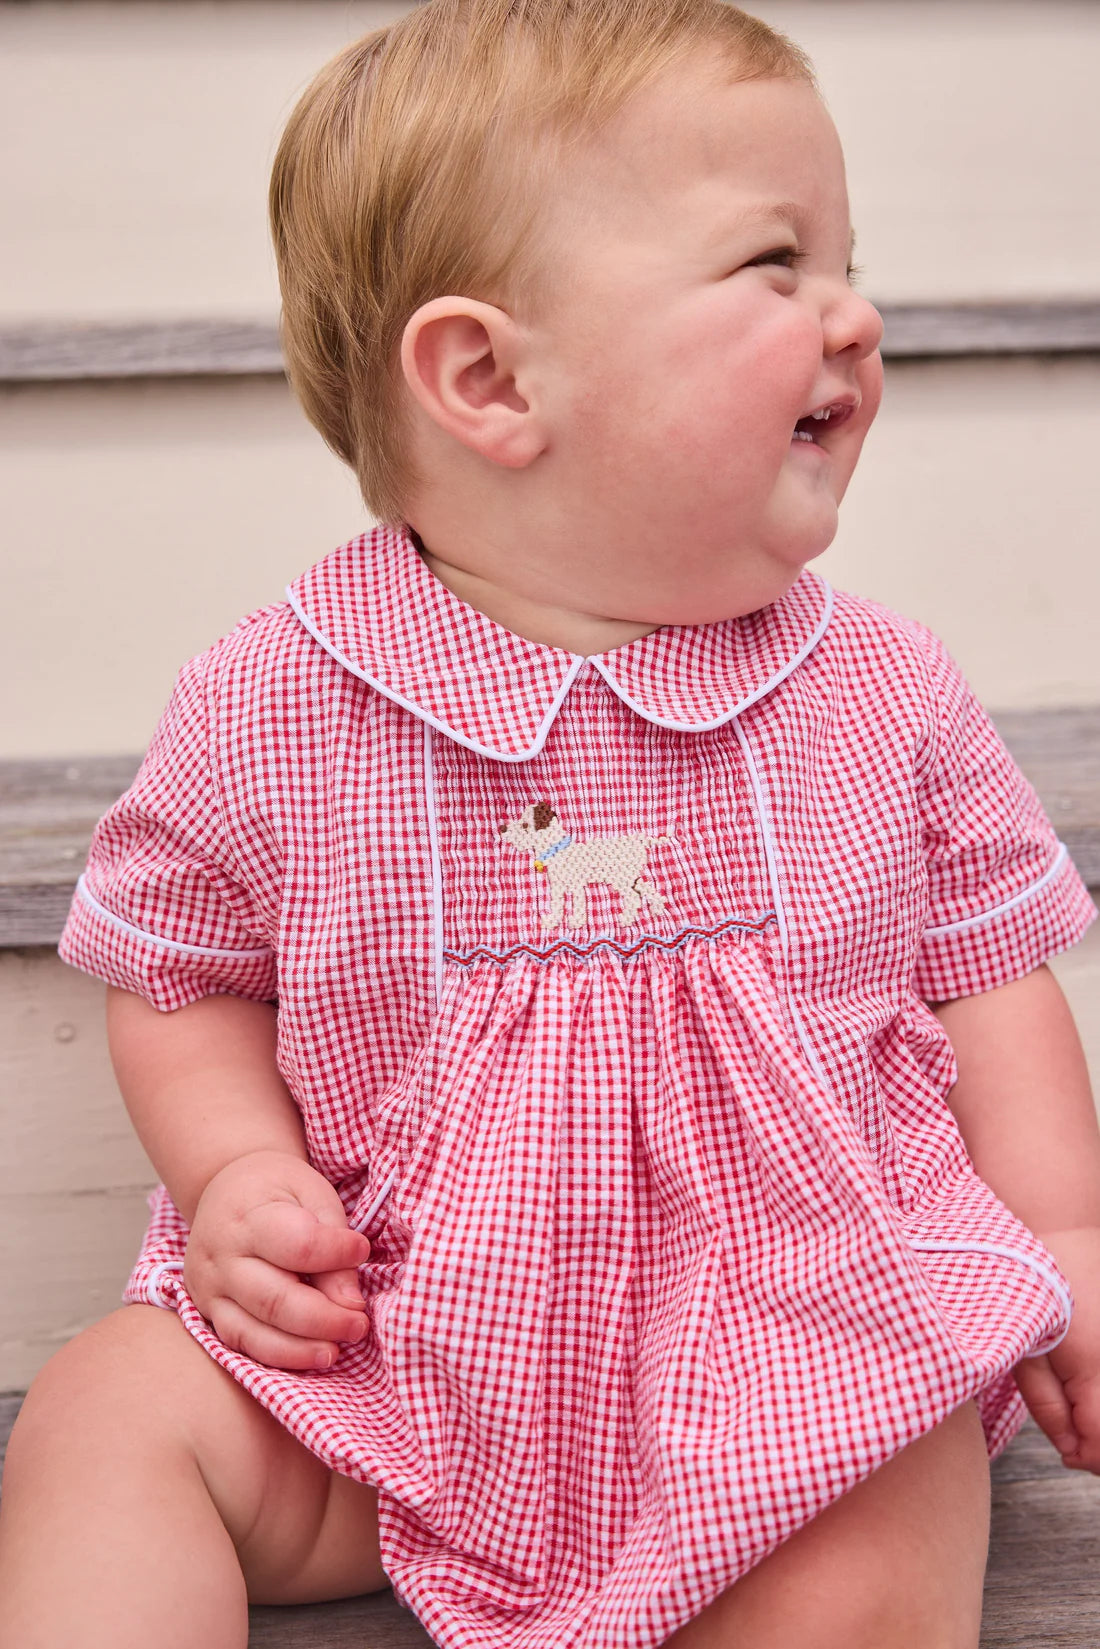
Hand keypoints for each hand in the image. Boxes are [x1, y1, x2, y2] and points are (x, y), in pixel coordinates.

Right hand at [183, 1149, 371, 1370]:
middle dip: (324, 1318)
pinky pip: (239, 1344)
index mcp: (247, 1217)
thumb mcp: (311, 1195)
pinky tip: (308, 1355)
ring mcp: (209, 1288)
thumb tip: (349, 1301)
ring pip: (254, 1331)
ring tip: (336, 1350)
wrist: (226, 1187)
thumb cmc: (277, 1189)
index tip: (362, 1250)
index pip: (298, 1245)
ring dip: (301, 1349)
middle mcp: (221, 1257)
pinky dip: (277, 1356)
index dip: (337, 1255)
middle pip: (275, 1299)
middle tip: (360, 1323)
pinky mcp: (208, 1311)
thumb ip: (332, 1242)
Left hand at [1014, 1227, 1099, 1472]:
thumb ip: (1047, 1407)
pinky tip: (1094, 1388)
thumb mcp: (1025, 1353)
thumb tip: (1068, 1449)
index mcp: (1097, 1374)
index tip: (1064, 1451)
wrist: (1060, 1234)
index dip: (1082, 1457)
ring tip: (1085, 1409)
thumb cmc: (1033, 1289)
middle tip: (1076, 1437)